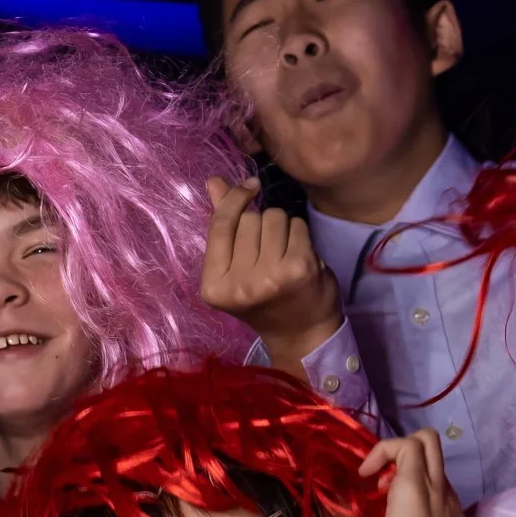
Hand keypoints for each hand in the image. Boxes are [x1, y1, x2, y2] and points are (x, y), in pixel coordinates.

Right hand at [201, 176, 342, 370]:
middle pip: (249, 220)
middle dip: (261, 224)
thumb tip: (214, 182)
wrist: (301, 334)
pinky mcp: (298, 268)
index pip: (220, 225)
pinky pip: (297, 226)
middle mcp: (238, 285)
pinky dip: (300, 234)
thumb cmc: (265, 298)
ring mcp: (269, 277)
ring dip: (281, 227)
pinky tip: (300, 255)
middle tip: (268, 251)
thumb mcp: (235, 267)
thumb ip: (223, 225)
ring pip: (274, 218)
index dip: (234, 199)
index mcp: (214, 286)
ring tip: (283, 253)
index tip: (249, 187)